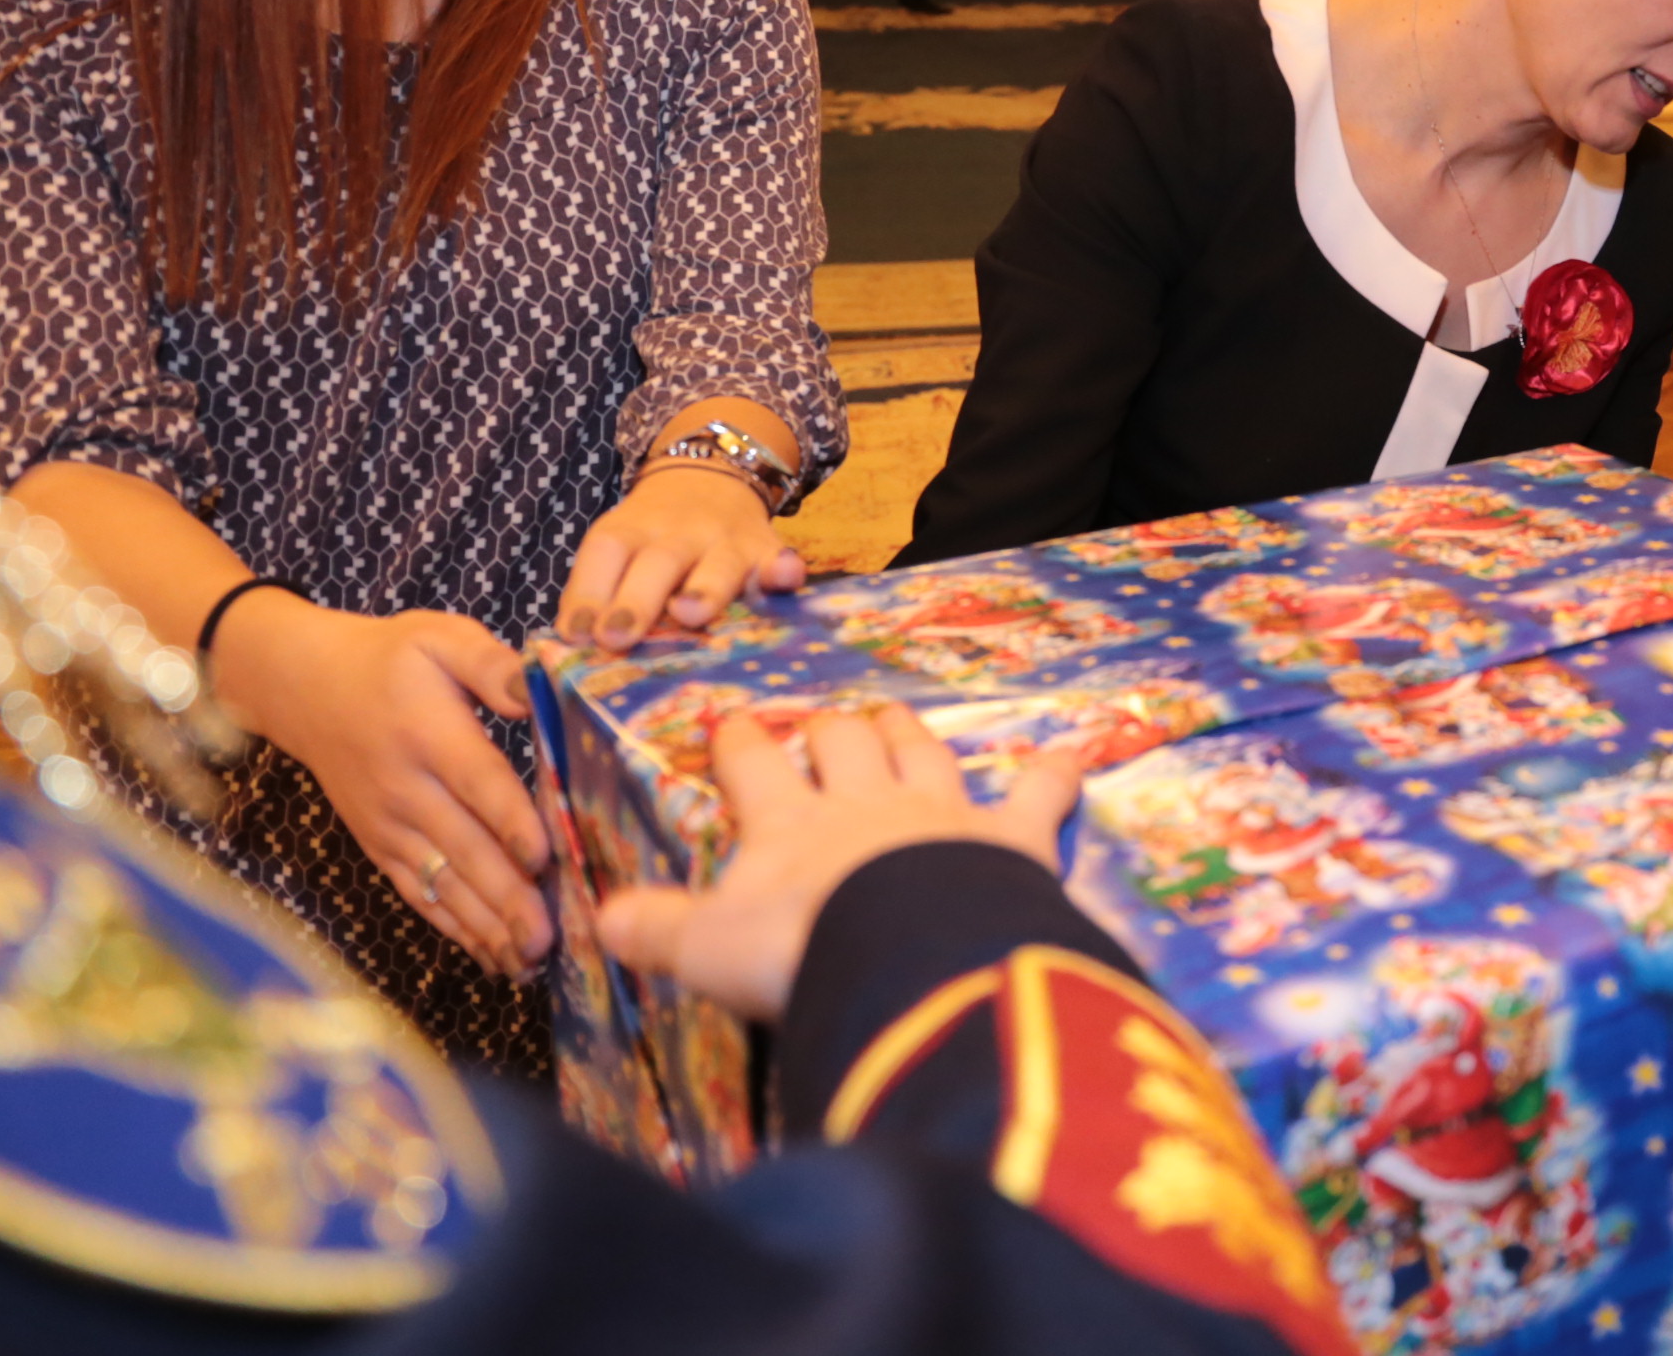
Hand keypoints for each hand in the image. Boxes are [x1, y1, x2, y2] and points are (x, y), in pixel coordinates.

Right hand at [213, 596, 552, 973]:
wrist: (303, 687)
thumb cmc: (390, 659)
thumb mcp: (440, 637)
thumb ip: (491, 664)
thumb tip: (536, 688)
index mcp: (429, 733)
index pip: (477, 782)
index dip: (510, 821)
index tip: (544, 856)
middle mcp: (406, 788)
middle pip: (463, 847)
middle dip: (506, 896)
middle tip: (548, 936)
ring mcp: (389, 825)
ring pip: (442, 882)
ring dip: (485, 925)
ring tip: (528, 960)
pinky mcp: (379, 846)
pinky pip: (417, 893)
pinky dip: (453, 927)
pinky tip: (490, 956)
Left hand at [558, 465, 802, 650]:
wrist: (711, 478)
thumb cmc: (653, 537)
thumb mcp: (619, 547)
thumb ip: (598, 592)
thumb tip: (574, 646)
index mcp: (631, 531)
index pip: (605, 554)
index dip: (587, 593)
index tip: (576, 636)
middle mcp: (679, 533)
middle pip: (658, 563)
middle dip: (637, 601)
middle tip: (617, 637)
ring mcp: (727, 541)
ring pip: (718, 565)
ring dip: (704, 590)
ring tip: (689, 614)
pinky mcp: (768, 551)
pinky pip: (779, 560)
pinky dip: (784, 570)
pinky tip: (787, 577)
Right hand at [597, 705, 1083, 1022]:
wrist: (908, 953)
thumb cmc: (799, 949)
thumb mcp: (706, 949)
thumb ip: (656, 930)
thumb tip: (603, 917)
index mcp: (790, 824)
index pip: (754, 766)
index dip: (740, 744)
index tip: (731, 725)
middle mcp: (866, 801)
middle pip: (844, 742)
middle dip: (829, 732)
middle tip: (824, 729)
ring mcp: (943, 812)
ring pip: (923, 750)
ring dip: (908, 734)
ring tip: (895, 718)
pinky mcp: (1012, 839)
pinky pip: (1039, 796)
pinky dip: (1055, 779)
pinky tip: (1070, 762)